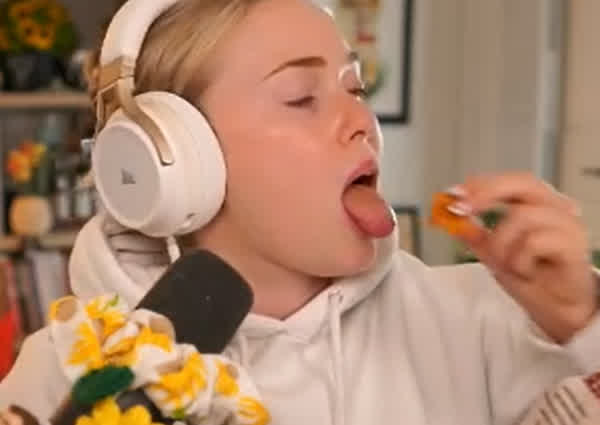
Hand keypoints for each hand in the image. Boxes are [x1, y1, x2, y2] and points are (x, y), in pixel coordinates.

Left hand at [450, 173, 596, 342]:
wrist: (559, 309)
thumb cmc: (532, 277)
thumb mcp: (493, 254)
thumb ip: (475, 235)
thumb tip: (452, 218)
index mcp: (535, 205)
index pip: (509, 182)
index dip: (481, 184)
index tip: (454, 193)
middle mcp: (554, 209)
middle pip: (523, 183)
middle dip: (488, 193)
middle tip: (463, 209)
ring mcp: (567, 225)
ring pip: (522, 215)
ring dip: (501, 242)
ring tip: (504, 264)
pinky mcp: (573, 245)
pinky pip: (535, 242)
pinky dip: (519, 259)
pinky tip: (525, 271)